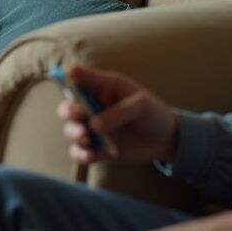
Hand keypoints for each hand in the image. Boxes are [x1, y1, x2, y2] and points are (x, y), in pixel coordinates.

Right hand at [56, 67, 177, 164]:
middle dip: (68, 110)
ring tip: (86, 136)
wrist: (164, 140)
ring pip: (71, 130)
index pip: (80, 78)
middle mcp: (91, 107)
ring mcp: (92, 129)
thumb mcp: (142, 106)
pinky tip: (91, 155)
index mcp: (102, 88)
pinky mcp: (95, 149)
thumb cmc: (153, 114)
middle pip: (68, 107)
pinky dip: (81, 154)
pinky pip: (80, 152)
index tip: (67, 75)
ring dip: (74, 132)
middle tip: (76, 115)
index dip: (70, 75)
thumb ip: (118, 112)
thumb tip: (93, 126)